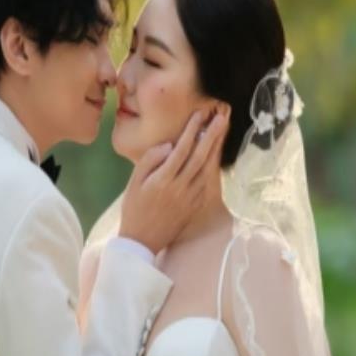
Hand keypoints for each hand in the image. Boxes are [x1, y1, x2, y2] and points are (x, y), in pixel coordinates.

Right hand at [119, 109, 228, 253]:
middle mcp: (180, 187)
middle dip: (211, 135)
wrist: (142, 241)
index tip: (199, 115)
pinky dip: (213, 167)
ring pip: (207, 169)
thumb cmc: (134, 209)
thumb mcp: (133, 183)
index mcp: (163, 180)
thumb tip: (168, 145)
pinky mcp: (196, 205)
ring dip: (215, 148)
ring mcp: (191, 197)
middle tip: (222, 117)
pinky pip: (208, 182)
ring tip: (222, 132)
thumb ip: (149, 161)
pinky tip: (216, 156)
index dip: (192, 130)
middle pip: (200, 156)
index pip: (181, 149)